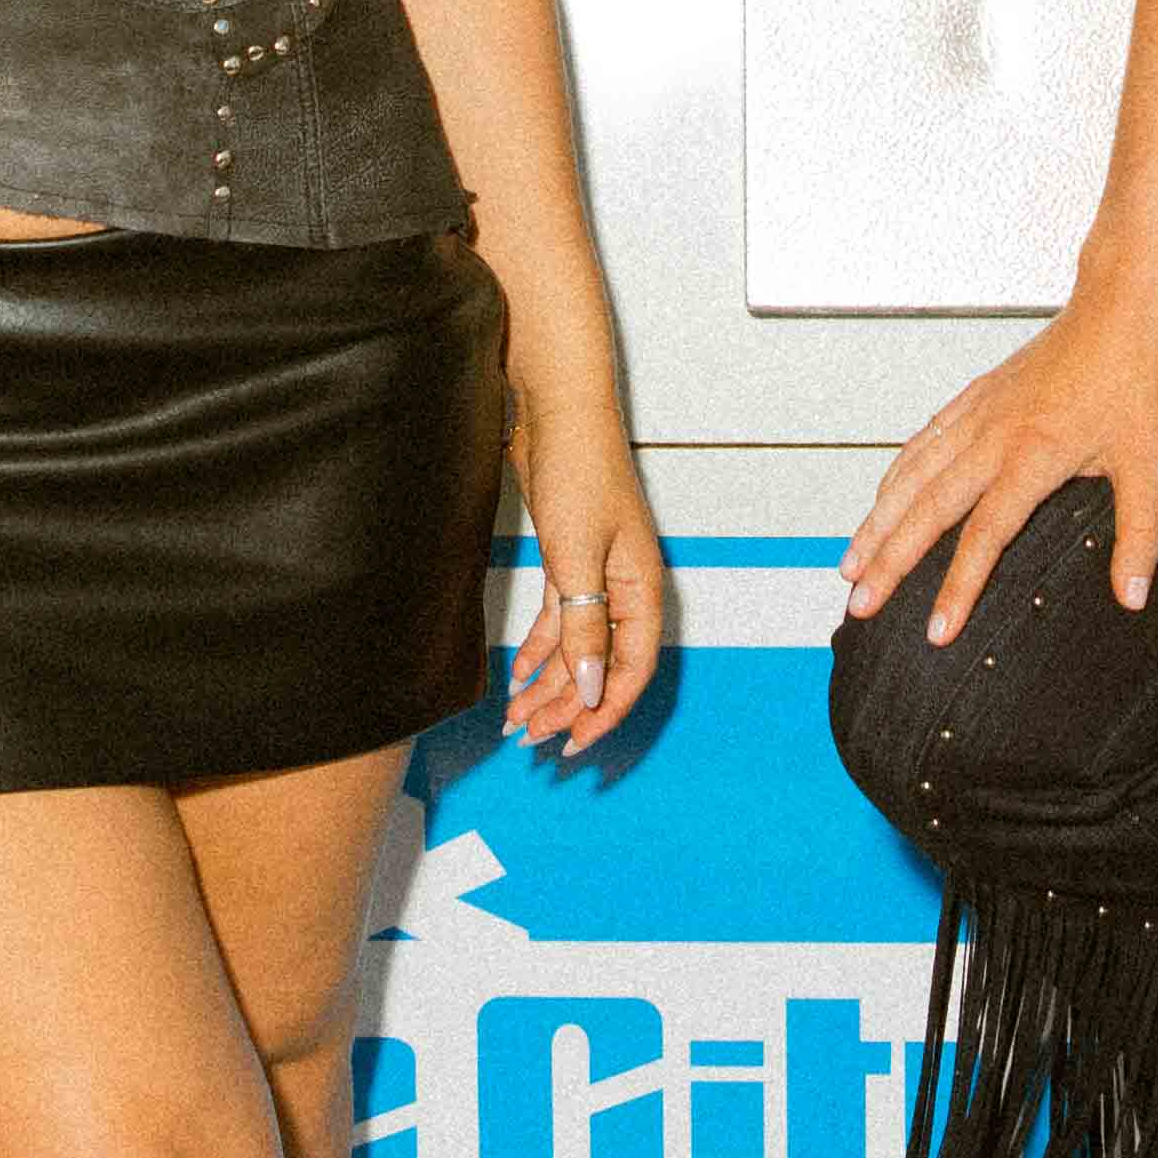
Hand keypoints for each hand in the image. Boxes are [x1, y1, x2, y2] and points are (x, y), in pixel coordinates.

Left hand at [506, 407, 662, 759]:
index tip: (572, 746)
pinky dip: (540, 651)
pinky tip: (519, 675)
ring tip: (517, 718)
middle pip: (600, 666)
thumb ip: (584, 627)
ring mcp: (595, 576)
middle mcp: (622, 590)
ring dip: (549, 685)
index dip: (604, 713)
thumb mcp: (576, 558)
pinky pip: (559, 622)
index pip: (630, 670)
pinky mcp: (567, 562)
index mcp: (640, 590)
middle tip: (529, 739)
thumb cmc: (579, 470)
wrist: (558, 411)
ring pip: (576, 648)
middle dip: (567, 707)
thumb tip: (592, 690)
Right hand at [841, 288, 1157, 644]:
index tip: (935, 632)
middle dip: (888, 561)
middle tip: (858, 604)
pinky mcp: (976, 396)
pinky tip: (882, 499)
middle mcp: (993, 437)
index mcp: (1033, 458)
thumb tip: (1134, 597)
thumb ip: (1139, 535)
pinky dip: (896, 476)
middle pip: (926, 510)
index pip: (983, 536)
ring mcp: (978, 414)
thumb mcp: (1146, 463)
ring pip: (912, 475)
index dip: (956, 588)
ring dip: (877, 521)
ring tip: (850, 561)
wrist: (1117, 306)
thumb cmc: (1133, 378)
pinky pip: (923, 442)